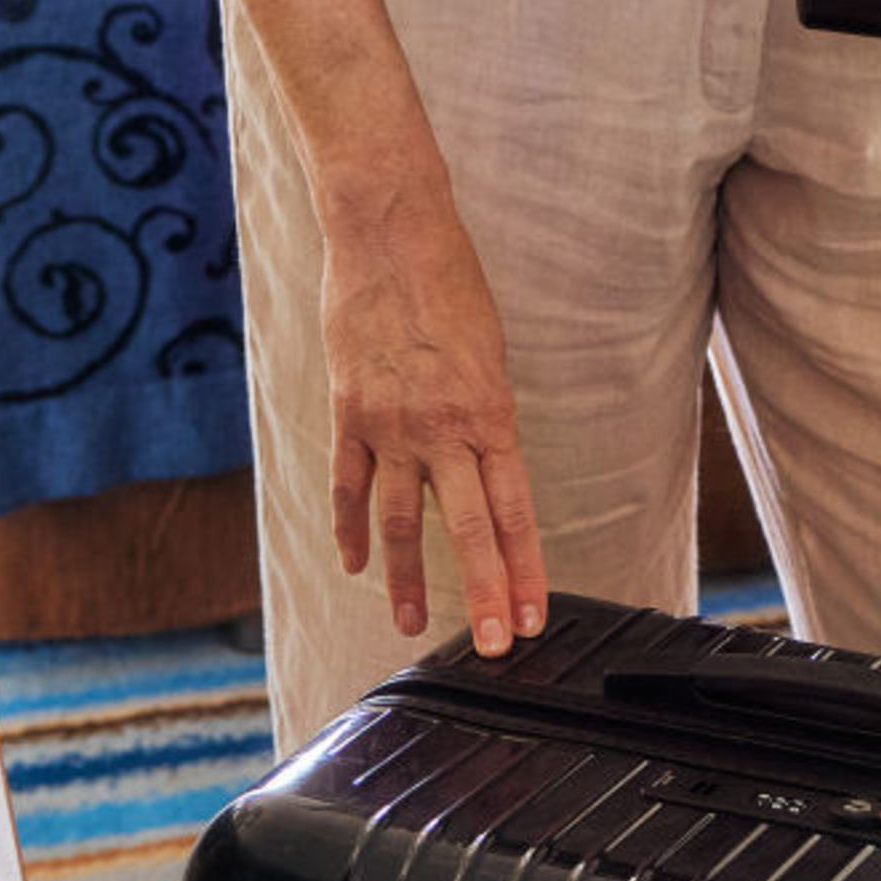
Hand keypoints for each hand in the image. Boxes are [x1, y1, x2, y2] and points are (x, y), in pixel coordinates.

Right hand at [313, 190, 550, 655]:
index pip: (514, 509)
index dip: (526, 567)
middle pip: (467, 529)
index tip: (534, 613)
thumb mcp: (488, 351)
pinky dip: (350, 531)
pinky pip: (347, 486)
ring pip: (398, 522)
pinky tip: (354, 566)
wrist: (391, 235)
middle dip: (485, 592)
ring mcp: (390, 425)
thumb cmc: (450, 284)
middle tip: (495, 644)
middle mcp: (444, 428)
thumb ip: (484, 414)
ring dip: (408, 579)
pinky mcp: (347, 414)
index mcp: (491, 412)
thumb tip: (483, 466)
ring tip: (415, 623)